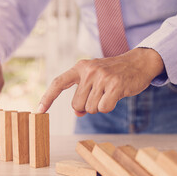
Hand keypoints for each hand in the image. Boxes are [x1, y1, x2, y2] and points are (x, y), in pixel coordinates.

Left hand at [38, 48, 164, 115]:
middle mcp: (89, 70)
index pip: (58, 83)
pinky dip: (109, 106)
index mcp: (80, 67)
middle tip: (100, 94)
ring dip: (99, 106)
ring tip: (109, 92)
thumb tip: (78, 113)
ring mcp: (102, 77)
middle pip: (77, 105)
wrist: (138, 62)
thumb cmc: (114, 74)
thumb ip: (83, 94)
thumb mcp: (95, 80)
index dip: (47, 98)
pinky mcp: (115, 85)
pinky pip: (103, 108)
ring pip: (90, 108)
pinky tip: (116, 95)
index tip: (39, 111)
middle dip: (87, 106)